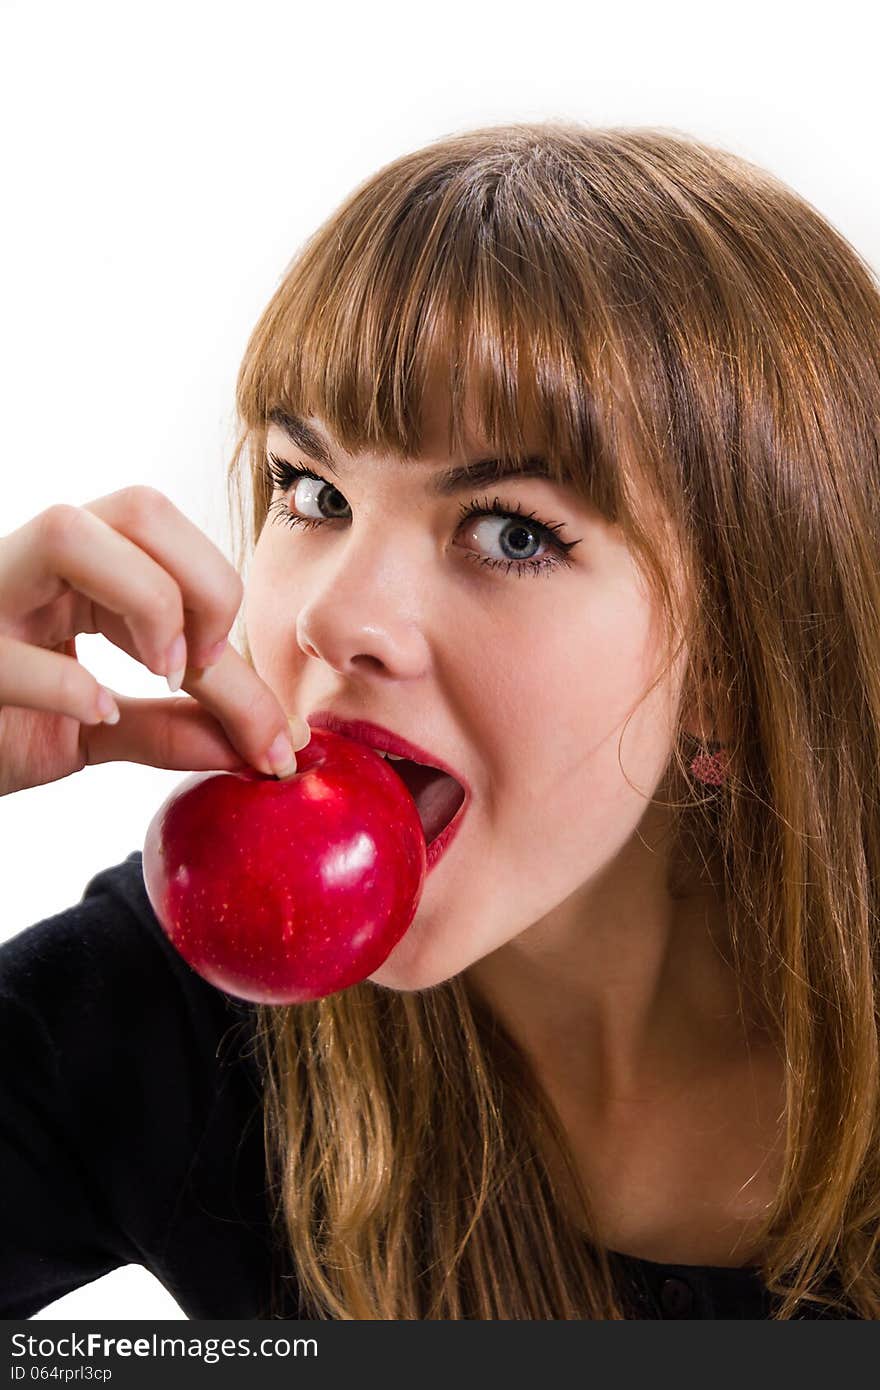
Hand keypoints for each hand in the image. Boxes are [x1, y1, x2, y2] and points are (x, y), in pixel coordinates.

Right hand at [0, 486, 307, 796]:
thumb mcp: (95, 732)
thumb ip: (170, 729)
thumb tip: (260, 748)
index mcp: (76, 574)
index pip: (175, 551)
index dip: (232, 614)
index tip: (265, 718)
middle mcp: (30, 567)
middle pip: (138, 506)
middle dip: (201, 582)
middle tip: (201, 664)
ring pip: (67, 531)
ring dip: (145, 600)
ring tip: (160, 672)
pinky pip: (4, 649)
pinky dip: (65, 681)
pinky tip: (94, 711)